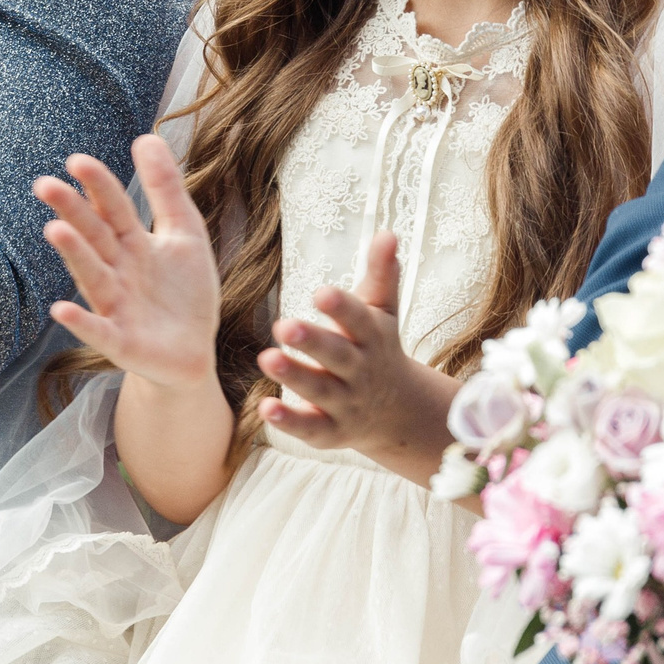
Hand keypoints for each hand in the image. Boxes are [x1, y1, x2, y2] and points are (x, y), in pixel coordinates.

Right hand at [37, 134, 220, 392]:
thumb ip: (165, 188)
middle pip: (94, 237)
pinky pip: (99, 331)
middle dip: (73, 212)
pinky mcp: (121, 343)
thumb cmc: (184, 292)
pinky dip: (81, 322)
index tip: (77, 160)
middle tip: (46, 185)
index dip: (98, 186)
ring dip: (74, 255)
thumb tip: (146, 136)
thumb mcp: (183, 232)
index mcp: (132, 242)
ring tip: (55, 230)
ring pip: (92, 276)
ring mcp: (116, 306)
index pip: (113, 208)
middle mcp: (117, 270)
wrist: (193, 353)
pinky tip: (61, 310)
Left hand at [256, 231, 460, 478]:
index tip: (320, 291)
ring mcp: (347, 403)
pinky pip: (310, 428)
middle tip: (284, 325)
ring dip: (294, 377)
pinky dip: (289, 421)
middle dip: (313, 342)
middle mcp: (361, 371)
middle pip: (338, 356)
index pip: (358, 319)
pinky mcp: (330, 432)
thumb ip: (381, 273)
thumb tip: (387, 232)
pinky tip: (265, 407)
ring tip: (266, 358)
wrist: (398, 411)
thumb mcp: (383, 311)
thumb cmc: (379, 348)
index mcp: (372, 337)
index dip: (342, 307)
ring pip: (320, 391)